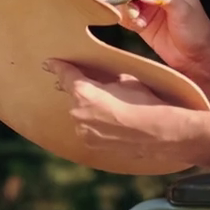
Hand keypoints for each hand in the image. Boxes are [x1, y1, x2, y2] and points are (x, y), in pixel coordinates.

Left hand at [44, 59, 191, 163]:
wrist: (160, 133)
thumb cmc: (145, 103)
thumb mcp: (127, 81)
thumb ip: (108, 79)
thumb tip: (106, 80)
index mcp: (83, 93)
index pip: (66, 75)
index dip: (58, 67)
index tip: (49, 64)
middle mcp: (77, 113)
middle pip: (75, 97)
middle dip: (83, 92)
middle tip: (98, 89)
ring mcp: (83, 132)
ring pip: (81, 115)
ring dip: (90, 110)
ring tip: (112, 110)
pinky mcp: (92, 146)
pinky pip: (89, 130)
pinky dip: (96, 125)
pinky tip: (112, 124)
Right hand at [112, 0, 209, 71]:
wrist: (196, 59)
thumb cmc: (197, 32)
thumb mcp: (184, 11)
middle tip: (130, 8)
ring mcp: (147, 4)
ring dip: (126, 8)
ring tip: (138, 21)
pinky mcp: (140, 20)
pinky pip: (124, 14)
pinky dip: (126, 19)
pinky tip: (139, 27)